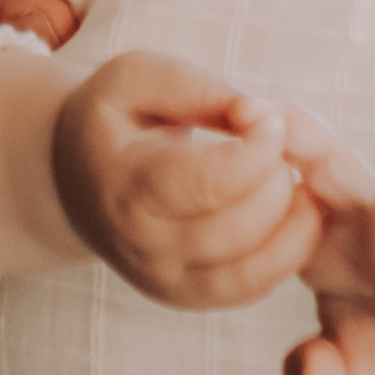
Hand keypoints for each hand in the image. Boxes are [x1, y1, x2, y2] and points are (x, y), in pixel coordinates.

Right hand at [51, 50, 325, 308]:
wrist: (75, 179)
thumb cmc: (114, 119)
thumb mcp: (137, 78)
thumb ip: (194, 87)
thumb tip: (256, 112)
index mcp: (124, 183)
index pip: (202, 184)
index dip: (254, 154)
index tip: (275, 121)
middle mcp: (140, 244)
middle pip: (232, 230)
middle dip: (277, 186)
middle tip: (288, 150)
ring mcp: (162, 280)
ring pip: (246, 274)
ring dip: (290, 227)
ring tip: (299, 181)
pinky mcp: (185, 296)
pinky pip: (248, 290)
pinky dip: (284, 256)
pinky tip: (293, 214)